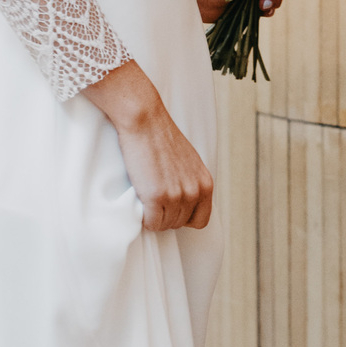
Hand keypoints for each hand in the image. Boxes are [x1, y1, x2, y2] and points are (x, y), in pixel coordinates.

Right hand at [84, 63, 216, 231]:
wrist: (145, 121)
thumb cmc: (161, 139)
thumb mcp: (189, 163)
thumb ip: (191, 183)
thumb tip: (184, 204)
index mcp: (206, 184)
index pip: (201, 220)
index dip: (184, 218)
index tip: (170, 208)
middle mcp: (195, 191)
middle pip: (179, 224)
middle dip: (165, 216)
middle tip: (152, 198)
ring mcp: (177, 195)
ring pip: (164, 225)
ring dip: (152, 216)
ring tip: (145, 197)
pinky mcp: (156, 196)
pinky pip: (150, 223)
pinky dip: (143, 218)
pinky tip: (139, 201)